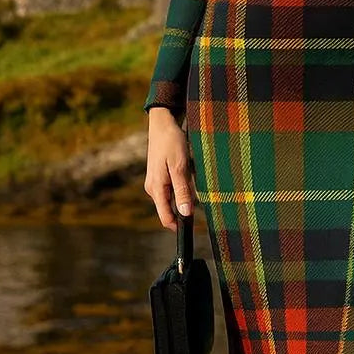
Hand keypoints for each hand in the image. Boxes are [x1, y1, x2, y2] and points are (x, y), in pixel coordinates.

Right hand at [143, 107, 194, 229]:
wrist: (163, 124)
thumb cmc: (171, 143)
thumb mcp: (180, 167)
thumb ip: (182, 191)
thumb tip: (185, 213)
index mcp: (156, 188)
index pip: (165, 217)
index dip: (177, 226)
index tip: (192, 229)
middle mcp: (153, 188)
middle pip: (169, 210)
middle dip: (184, 210)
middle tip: (200, 203)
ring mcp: (155, 183)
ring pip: (171, 199)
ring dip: (184, 197)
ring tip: (193, 184)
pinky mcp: (159, 176)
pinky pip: (171, 190)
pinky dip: (181, 188)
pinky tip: (188, 177)